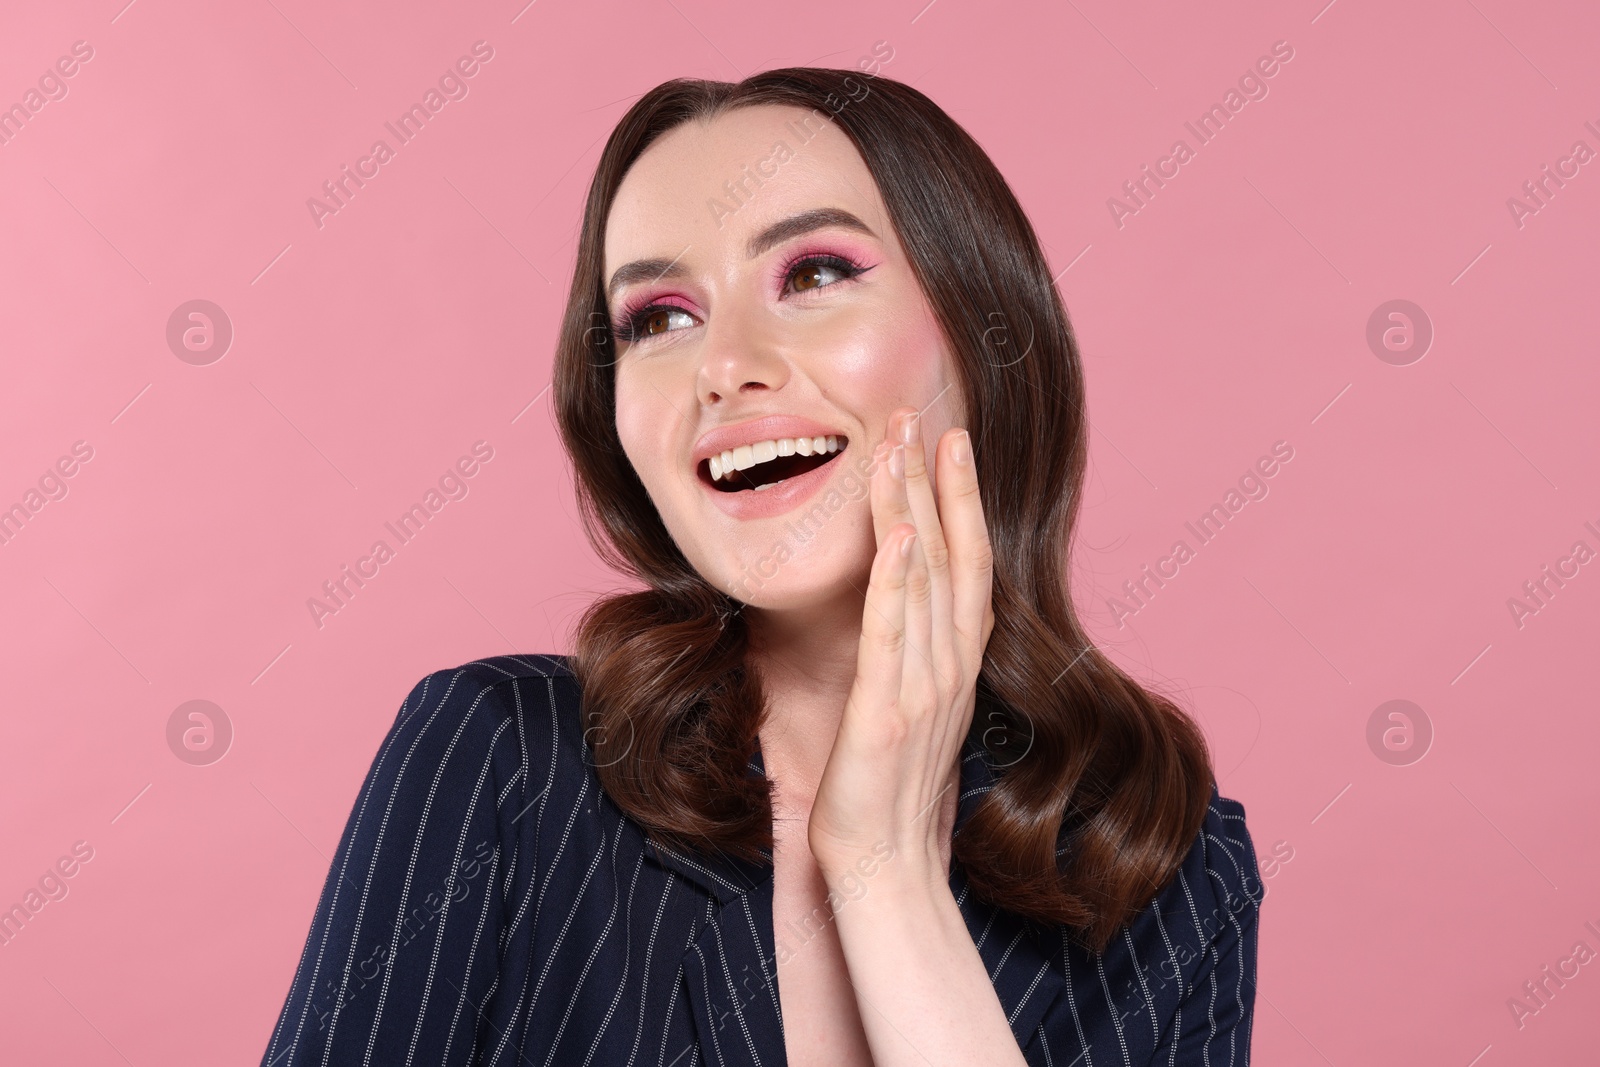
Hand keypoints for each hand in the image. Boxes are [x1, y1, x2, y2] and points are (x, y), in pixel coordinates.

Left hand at [807, 406, 995, 886]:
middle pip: (951, 554)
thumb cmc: (888, 789)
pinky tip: (896, 534)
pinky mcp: (886, 711)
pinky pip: (893, 635)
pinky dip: (897, 581)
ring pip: (923, 579)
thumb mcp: (912, 707)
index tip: (952, 441)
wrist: (885, 863)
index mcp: (955, 661)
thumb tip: (905, 605)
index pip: (968, 562)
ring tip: (901, 447)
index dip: (962, 499)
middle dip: (936, 481)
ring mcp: (922, 686)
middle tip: (920, 416)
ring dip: (912, 507)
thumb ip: (914, 654)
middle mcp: (949, 664)